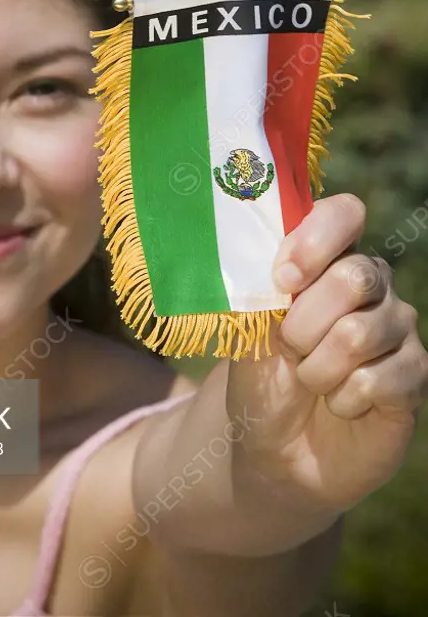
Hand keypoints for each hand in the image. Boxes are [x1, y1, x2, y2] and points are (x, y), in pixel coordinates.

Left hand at [226, 193, 427, 513]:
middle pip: (355, 276)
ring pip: (361, 332)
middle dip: (305, 323)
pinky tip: (339, 404)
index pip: (344, 215)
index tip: (284, 279)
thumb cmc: (263, 378)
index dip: (316, 240)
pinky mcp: (414, 376)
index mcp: (329, 258)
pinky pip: (379, 379)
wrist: (276, 448)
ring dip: (318, 368)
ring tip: (310, 380)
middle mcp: (372, 284)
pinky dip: (343, 399)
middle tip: (290, 348)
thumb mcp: (250, 331)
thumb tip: (281, 271)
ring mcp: (397, 328)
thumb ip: (264, 292)